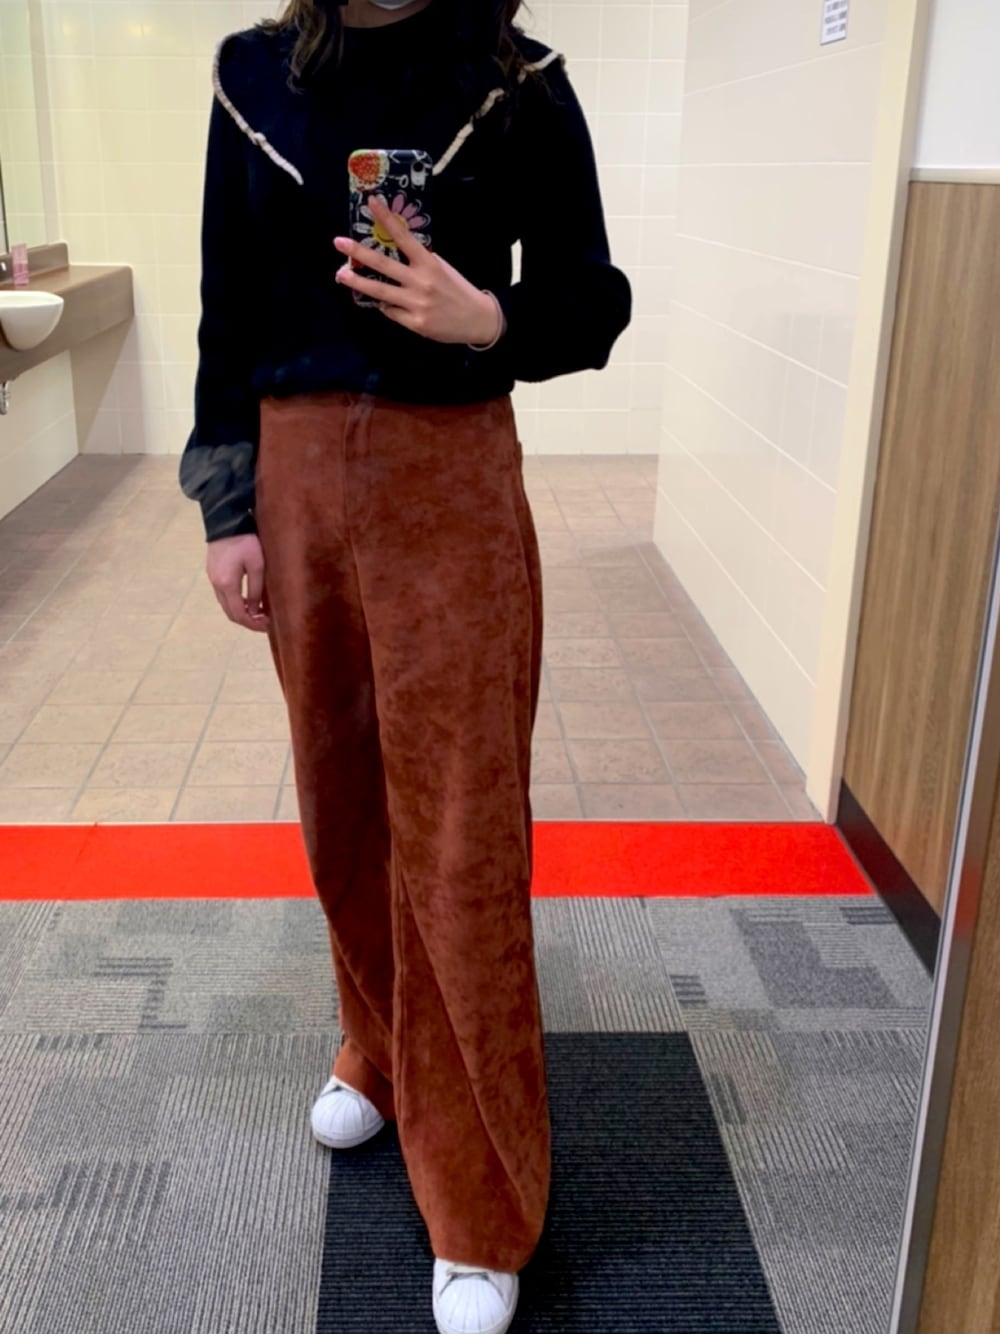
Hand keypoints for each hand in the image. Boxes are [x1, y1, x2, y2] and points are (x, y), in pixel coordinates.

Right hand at [206, 534, 268, 633]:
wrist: (226, 521)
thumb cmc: (245, 541)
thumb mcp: (257, 565)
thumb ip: (256, 590)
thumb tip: (255, 610)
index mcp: (227, 584)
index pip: (239, 614)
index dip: (253, 624)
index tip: (267, 626)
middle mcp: (216, 584)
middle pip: (230, 613)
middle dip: (247, 621)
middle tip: (265, 622)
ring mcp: (212, 578)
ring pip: (226, 604)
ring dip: (241, 611)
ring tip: (259, 612)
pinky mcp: (213, 571)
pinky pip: (223, 595)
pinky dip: (235, 602)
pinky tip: (248, 599)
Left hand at [333, 197, 502, 345]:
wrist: (477, 319)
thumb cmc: (457, 290)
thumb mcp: (441, 268)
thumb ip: (419, 261)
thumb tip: (393, 254)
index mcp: (429, 263)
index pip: (403, 237)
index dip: (386, 218)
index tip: (371, 202)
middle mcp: (420, 282)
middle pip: (383, 264)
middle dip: (358, 253)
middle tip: (339, 242)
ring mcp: (416, 304)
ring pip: (380, 291)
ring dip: (358, 282)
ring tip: (341, 275)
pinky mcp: (415, 323)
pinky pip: (391, 311)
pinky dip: (385, 306)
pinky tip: (385, 303)